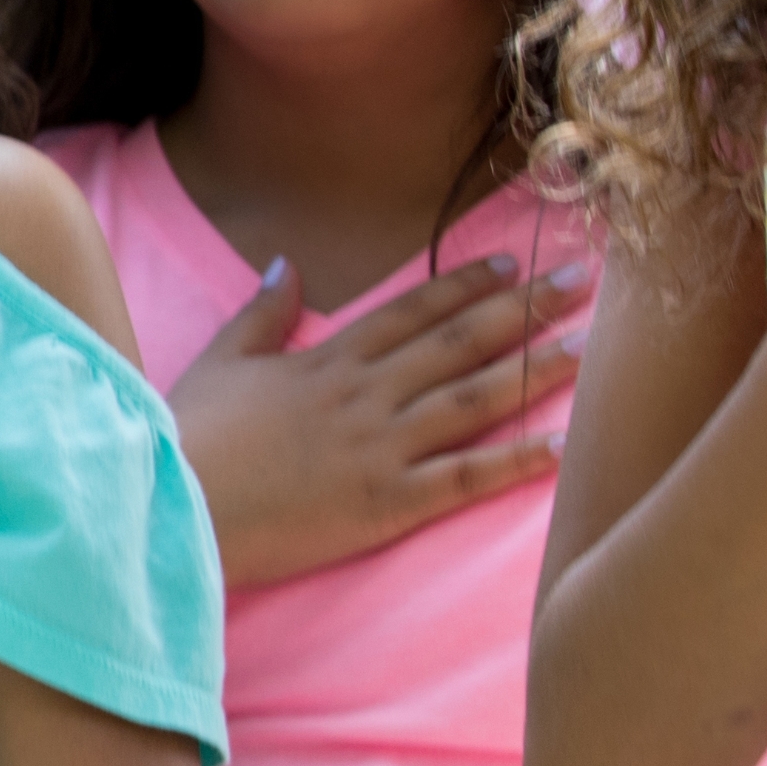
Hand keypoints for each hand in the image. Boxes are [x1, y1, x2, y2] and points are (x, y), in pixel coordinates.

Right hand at [168, 251, 586, 587]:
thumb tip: (289, 265)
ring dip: (535, 371)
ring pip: (473, 400)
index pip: (410, 311)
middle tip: (581, 279)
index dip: (464, 284)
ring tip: (590, 350)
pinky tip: (562, 447)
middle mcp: (366, 395)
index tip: (512, 261)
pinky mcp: (387, 502)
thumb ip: (262, 314)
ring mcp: (381, 448)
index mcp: (328, 362)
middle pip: (458, 343)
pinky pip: (465, 478)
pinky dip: (515, 462)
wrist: (176, 504)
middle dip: (524, 309)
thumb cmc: (192, 435)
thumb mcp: (221, 361)